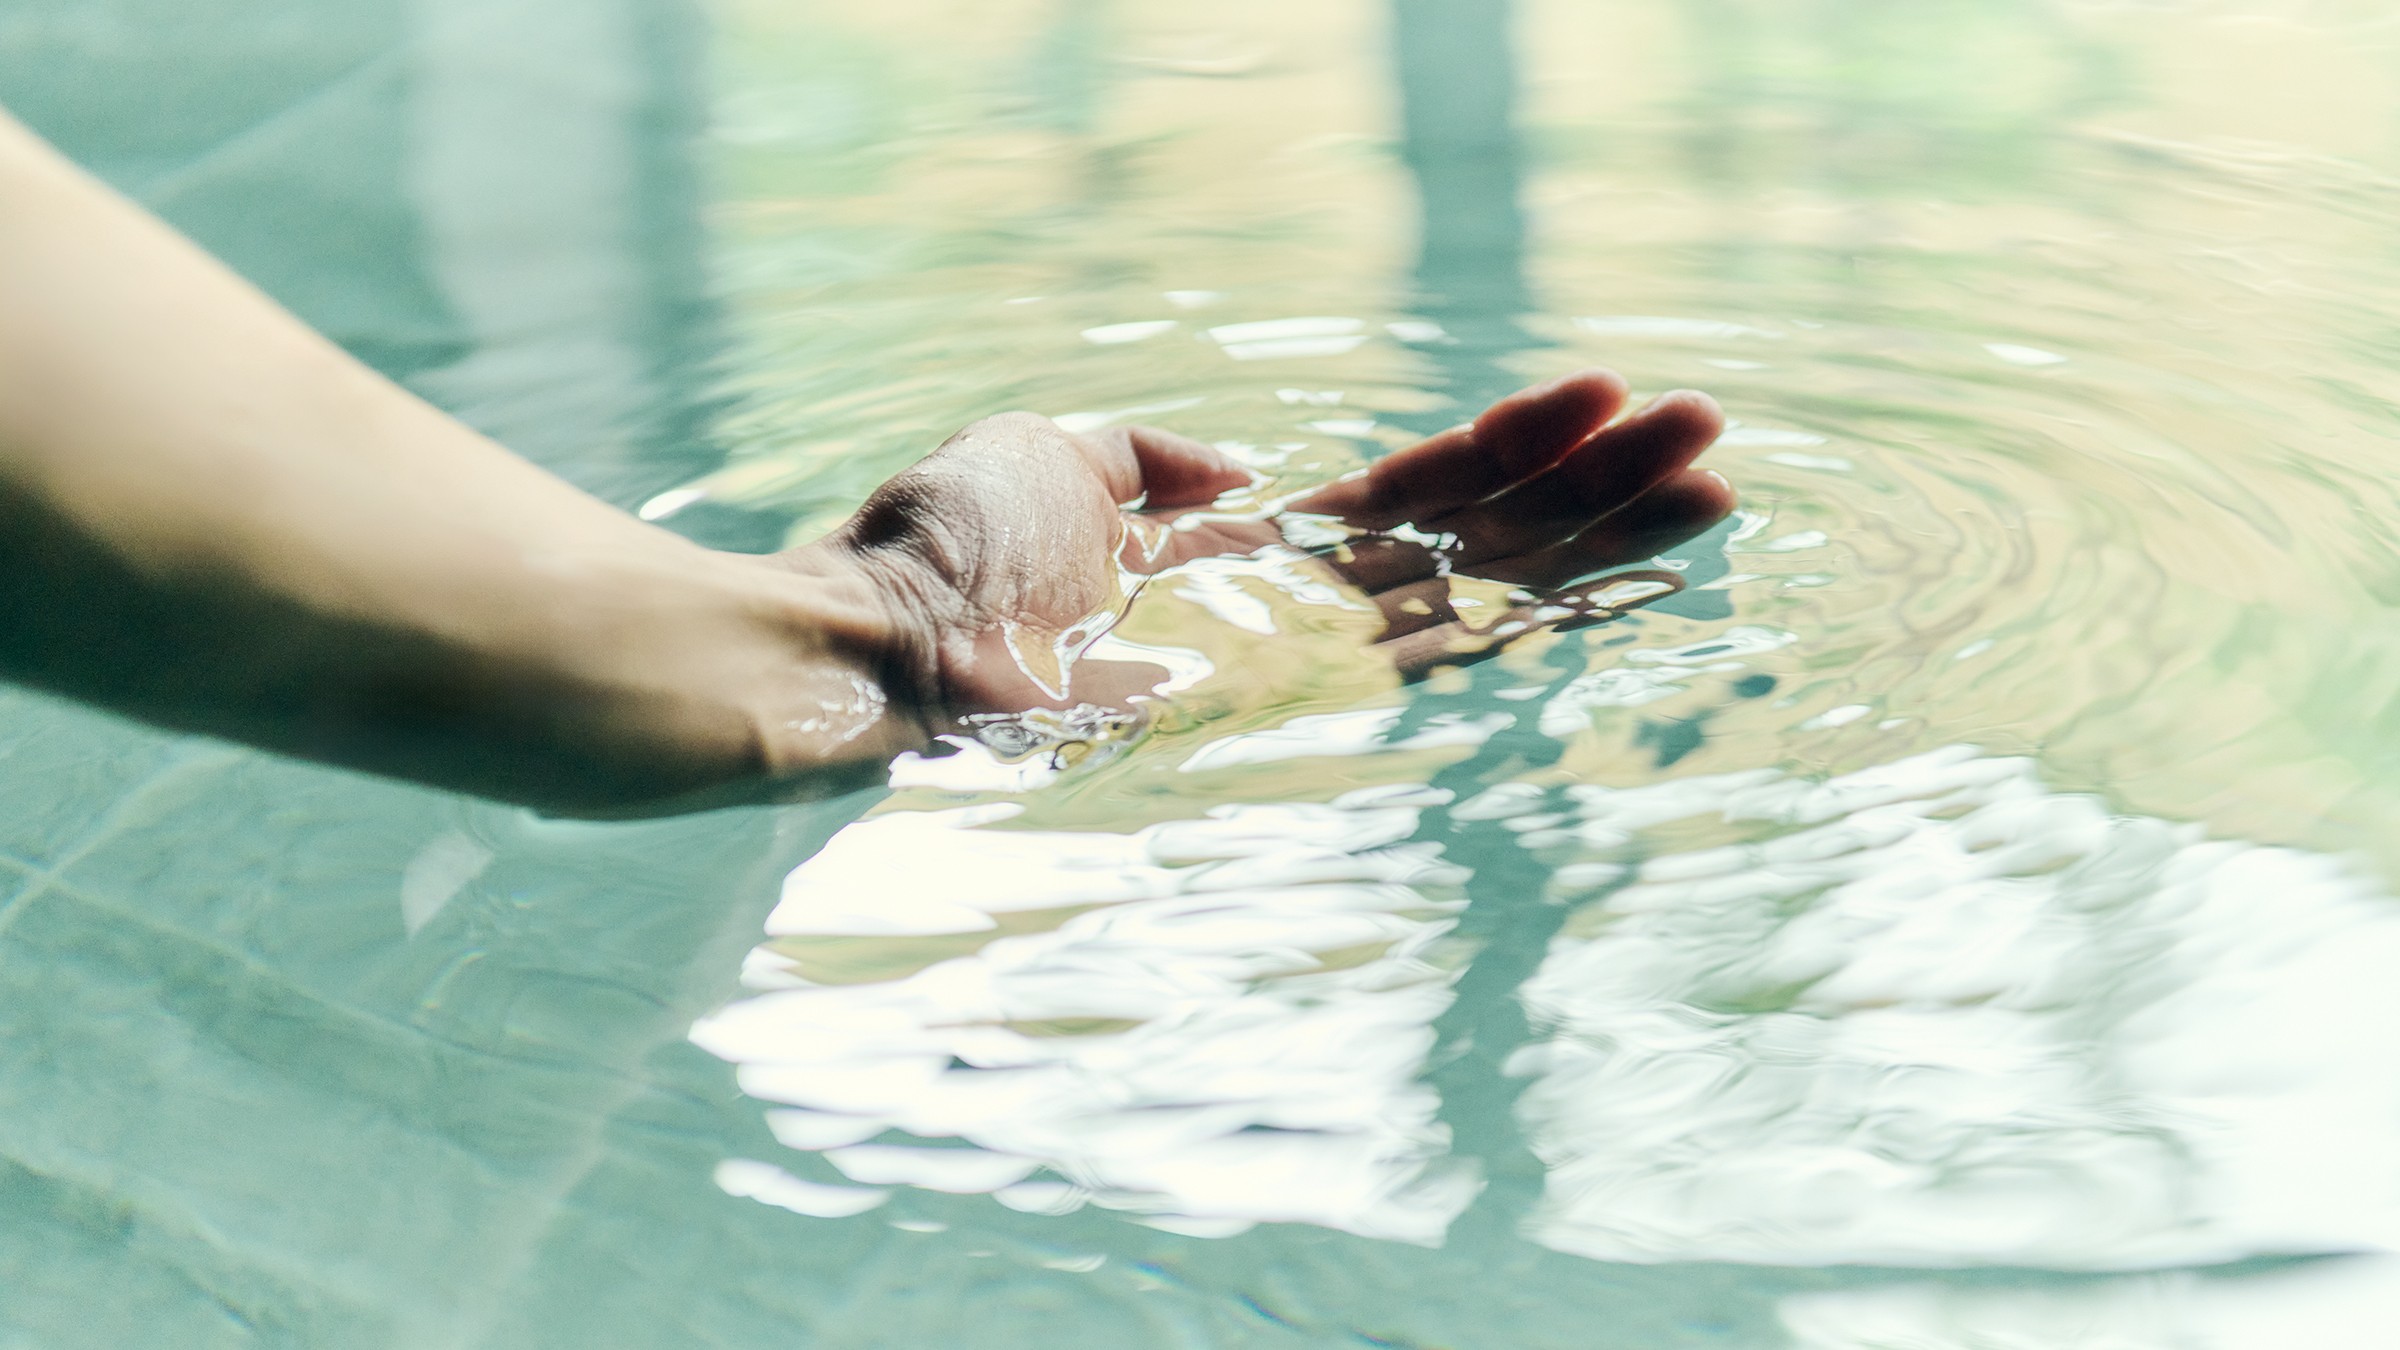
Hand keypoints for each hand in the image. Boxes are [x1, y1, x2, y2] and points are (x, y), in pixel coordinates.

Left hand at [787, 368, 1731, 750]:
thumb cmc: (952, 549)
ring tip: (1715, 474)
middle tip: (1712, 433)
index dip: (1514, 445)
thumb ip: (1155, 459)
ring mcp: (1315, 652)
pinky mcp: (1306, 693)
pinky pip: (1456, 645)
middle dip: (1599, 486)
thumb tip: (1242, 475)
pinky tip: (1635, 581)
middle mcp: (1303, 605)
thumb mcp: (1055, 456)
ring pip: (1497, 582)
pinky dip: (1550, 612)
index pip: (1417, 489)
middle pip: (1486, 533)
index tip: (1605, 395)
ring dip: (1608, 532)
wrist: (896, 641)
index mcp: (1253, 547)